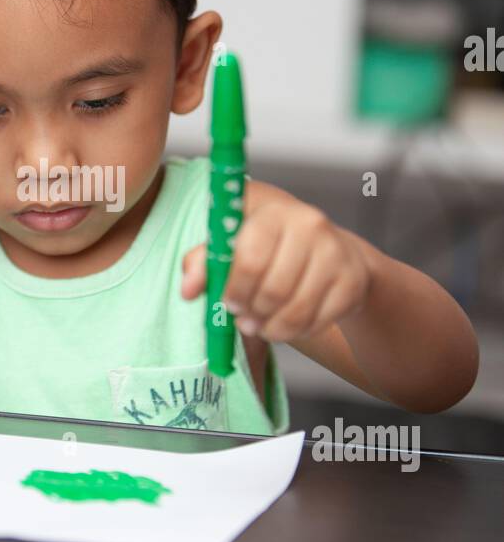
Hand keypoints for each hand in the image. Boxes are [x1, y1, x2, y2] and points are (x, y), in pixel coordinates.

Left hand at [180, 184, 371, 342]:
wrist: (333, 253)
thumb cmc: (272, 247)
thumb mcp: (234, 244)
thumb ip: (205, 262)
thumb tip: (188, 290)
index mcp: (271, 209)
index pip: (250, 257)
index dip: (235, 288)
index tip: (227, 302)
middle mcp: (308, 223)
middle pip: (273, 288)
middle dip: (252, 313)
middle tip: (244, 320)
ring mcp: (335, 251)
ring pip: (295, 310)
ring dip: (271, 329)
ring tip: (261, 327)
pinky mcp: (352, 280)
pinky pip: (317, 321)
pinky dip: (296, 332)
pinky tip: (287, 323)